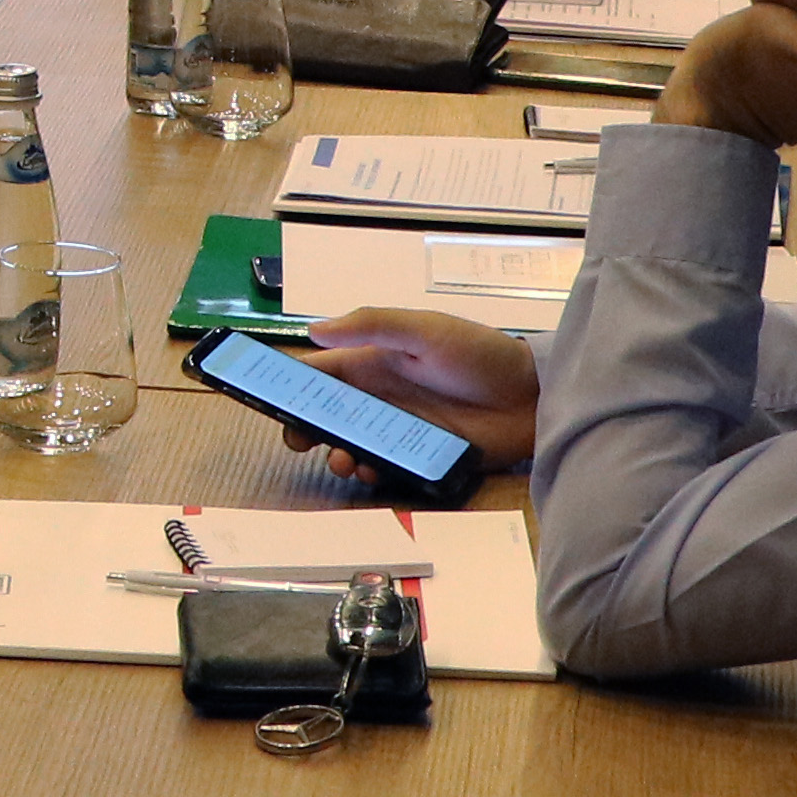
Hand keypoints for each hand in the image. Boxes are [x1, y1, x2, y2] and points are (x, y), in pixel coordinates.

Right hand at [278, 310, 542, 473]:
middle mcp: (379, 396)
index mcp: (373, 361)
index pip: (319, 371)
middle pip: (326, 414)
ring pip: (349, 445)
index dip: (289, 383)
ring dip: (335, 453)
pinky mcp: (417, 456)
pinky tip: (368, 470)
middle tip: (296, 439)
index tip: (264, 394)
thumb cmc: (480, 355)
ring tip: (341, 459)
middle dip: (304, 427)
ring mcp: (398, 429)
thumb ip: (371, 325)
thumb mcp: (424, 329)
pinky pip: (381, 468)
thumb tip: (315, 329)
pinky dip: (367, 472)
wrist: (532, 397)